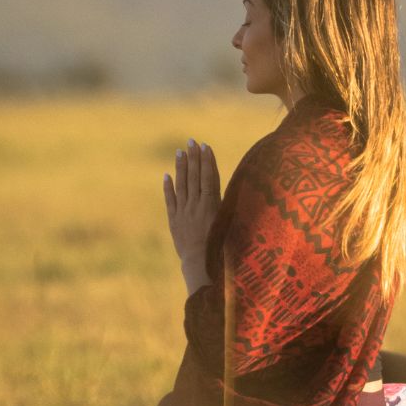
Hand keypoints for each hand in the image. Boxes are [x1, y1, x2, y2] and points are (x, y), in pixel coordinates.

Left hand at [162, 139, 221, 293]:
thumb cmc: (221, 247)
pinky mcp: (173, 220)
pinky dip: (168, 187)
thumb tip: (238, 191)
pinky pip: (170, 200)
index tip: (206, 146)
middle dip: (194, 157)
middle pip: (195, 176)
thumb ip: (227, 206)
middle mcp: (197, 205)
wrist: (200, 263)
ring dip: (181, 167)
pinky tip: (167, 175)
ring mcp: (183, 211)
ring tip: (180, 151)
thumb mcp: (229, 224)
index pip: (209, 177)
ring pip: (182, 184)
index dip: (207, 161)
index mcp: (212, 205)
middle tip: (192, 141)